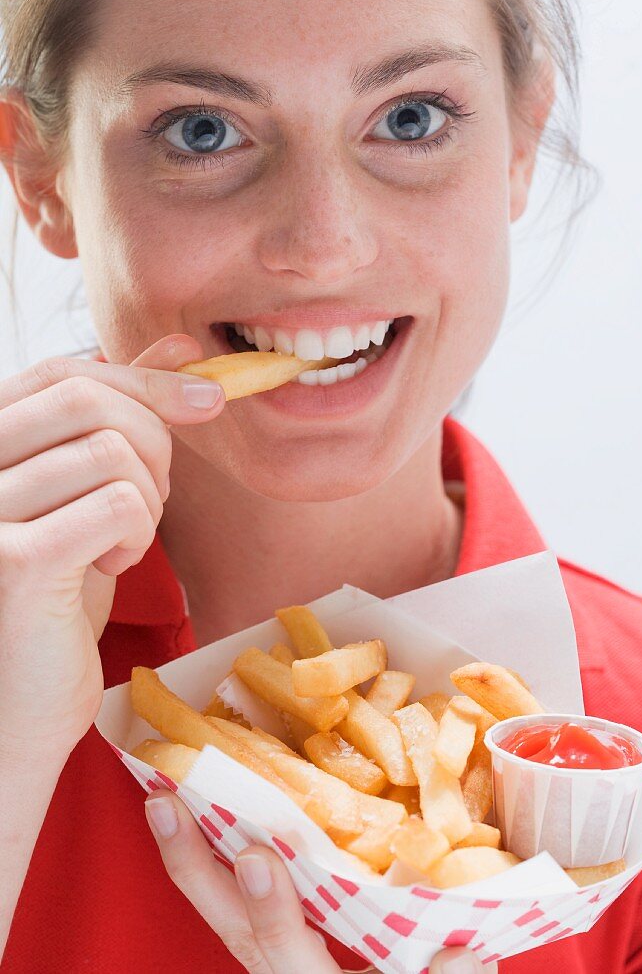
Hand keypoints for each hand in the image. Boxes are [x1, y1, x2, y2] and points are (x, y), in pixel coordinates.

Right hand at [0, 335, 224, 758]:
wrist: (18, 706)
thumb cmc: (56, 598)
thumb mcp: (90, 493)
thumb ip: (123, 416)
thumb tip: (180, 347)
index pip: (66, 372)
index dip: (145, 377)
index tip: (208, 398)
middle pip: (89, 398)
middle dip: (155, 438)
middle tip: (154, 498)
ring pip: (112, 450)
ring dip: (148, 499)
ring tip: (122, 543)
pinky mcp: (11, 562)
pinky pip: (116, 503)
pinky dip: (137, 535)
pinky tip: (110, 567)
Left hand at [145, 790, 496, 972]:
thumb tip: (460, 954)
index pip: (288, 955)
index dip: (271, 911)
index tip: (257, 859)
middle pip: (234, 929)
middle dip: (195, 868)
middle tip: (163, 805)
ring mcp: (283, 961)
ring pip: (230, 914)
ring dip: (199, 856)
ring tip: (168, 796)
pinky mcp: (286, 947)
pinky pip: (246, 906)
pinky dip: (221, 861)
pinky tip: (212, 816)